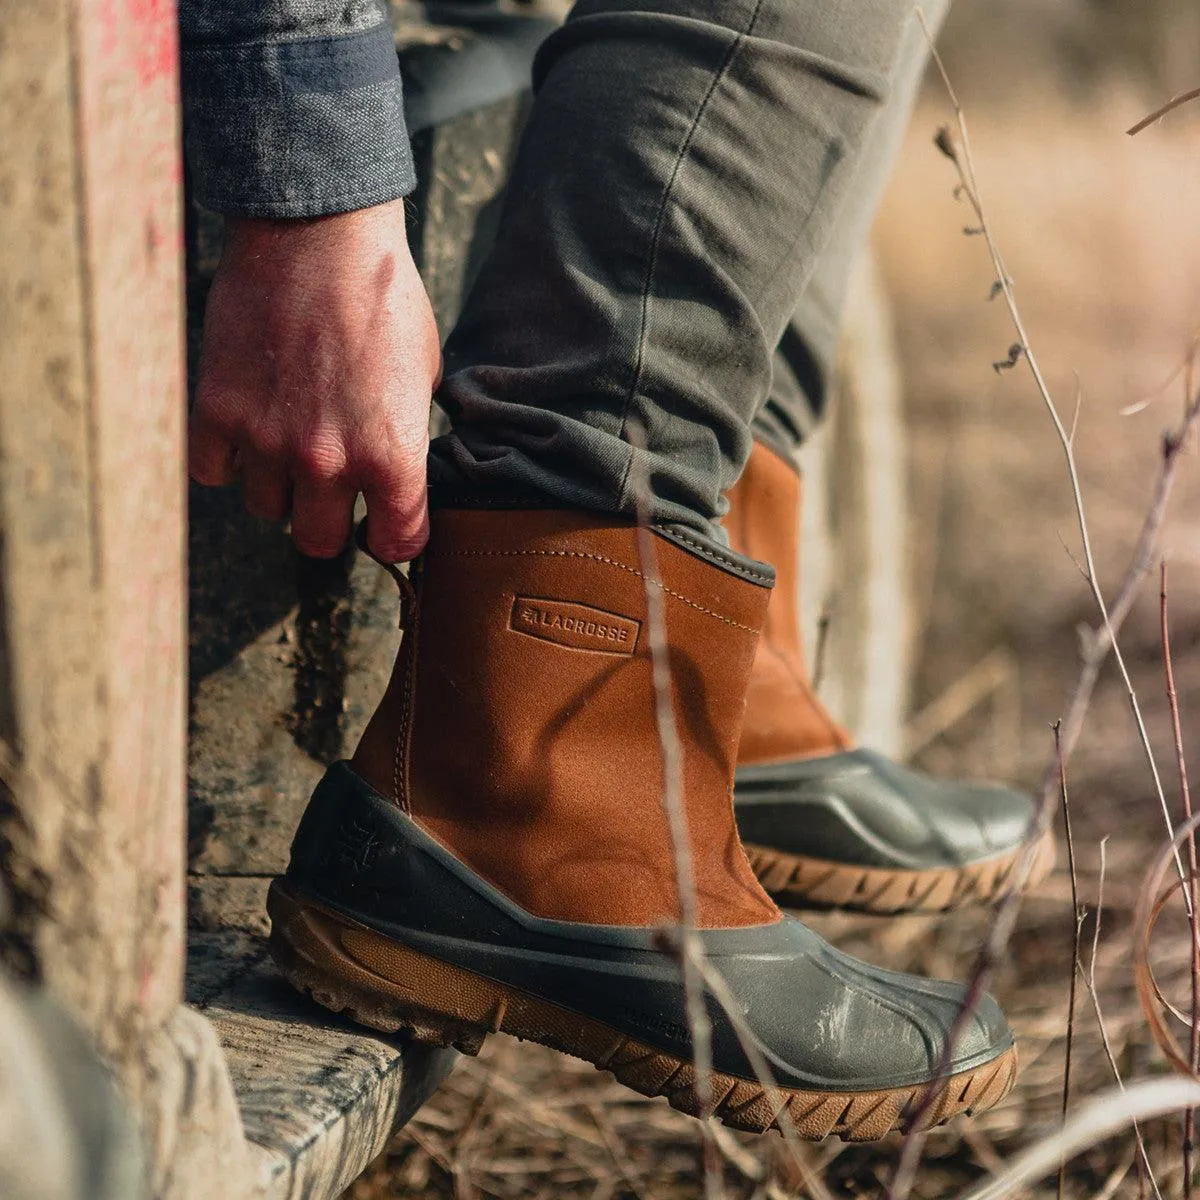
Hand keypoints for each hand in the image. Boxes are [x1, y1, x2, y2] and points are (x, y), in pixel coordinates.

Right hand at [189, 200, 440, 561]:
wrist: (319, 232)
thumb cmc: (383, 298)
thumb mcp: (424, 376)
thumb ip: (407, 438)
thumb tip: (399, 477)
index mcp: (392, 455)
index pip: (396, 542)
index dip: (395, 537)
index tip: (386, 526)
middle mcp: (328, 460)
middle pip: (319, 542)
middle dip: (331, 521)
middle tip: (335, 491)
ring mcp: (268, 439)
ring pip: (268, 508)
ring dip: (281, 486)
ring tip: (292, 444)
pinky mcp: (218, 411)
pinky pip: (214, 473)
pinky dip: (229, 459)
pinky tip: (249, 429)